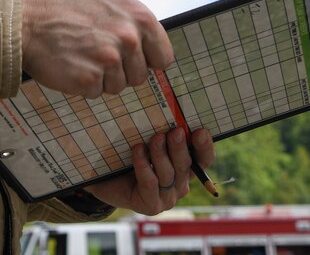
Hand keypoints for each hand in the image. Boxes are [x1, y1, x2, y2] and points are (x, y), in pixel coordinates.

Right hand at [20, 0, 172, 97]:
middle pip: (140, 76)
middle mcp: (129, 37)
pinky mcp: (90, 79)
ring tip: (81, 56)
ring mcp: (110, 59)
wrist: (28, 20)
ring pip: (118, 87)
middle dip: (120, 71)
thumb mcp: (107, 5)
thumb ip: (132, 26)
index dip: (148, 61)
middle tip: (95, 54)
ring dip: (101, 79)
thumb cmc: (63, 11)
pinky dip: (83, 85)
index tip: (134, 61)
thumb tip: (149, 48)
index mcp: (138, 16)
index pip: (163, 56)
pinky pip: (96, 93)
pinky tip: (72, 65)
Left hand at [84, 127, 214, 215]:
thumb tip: (168, 105)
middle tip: (175, 131)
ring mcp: (167, 197)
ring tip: (155, 137)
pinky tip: (137, 150)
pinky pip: (151, 184)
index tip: (200, 131)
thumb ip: (160, 130)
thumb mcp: (146, 139)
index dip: (204, 146)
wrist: (104, 179)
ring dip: (161, 154)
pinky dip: (144, 166)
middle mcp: (180, 184)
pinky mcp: (151, 205)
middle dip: (181, 147)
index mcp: (185, 167)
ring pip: (169, 174)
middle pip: (186, 165)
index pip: (204, 159)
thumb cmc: (128, 155)